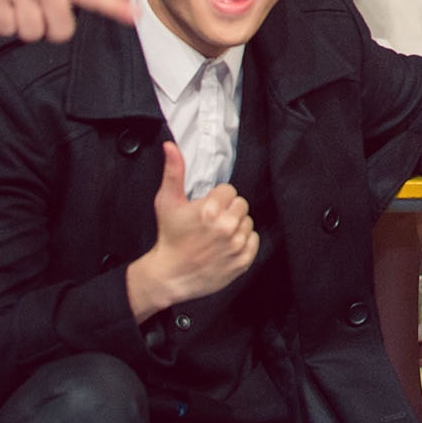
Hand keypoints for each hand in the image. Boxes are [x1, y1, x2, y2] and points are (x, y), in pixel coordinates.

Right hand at [0, 0, 140, 42]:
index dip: (116, 5)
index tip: (134, 15)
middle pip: (61, 31)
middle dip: (55, 24)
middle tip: (49, 6)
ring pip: (32, 33)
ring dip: (30, 25)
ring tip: (28, 4)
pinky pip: (7, 29)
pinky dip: (7, 23)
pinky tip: (10, 5)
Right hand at [128, 142, 258, 318]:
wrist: (169, 276)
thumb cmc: (169, 238)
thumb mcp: (167, 202)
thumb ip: (173, 171)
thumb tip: (171, 146)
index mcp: (210, 210)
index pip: (229, 191)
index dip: (216, 199)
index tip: (205, 209)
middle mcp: (226, 227)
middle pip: (241, 205)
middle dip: (227, 210)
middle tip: (211, 222)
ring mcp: (236, 245)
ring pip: (248, 222)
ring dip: (235, 225)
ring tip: (217, 234)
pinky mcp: (242, 261)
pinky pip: (254, 240)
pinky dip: (243, 242)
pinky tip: (225, 245)